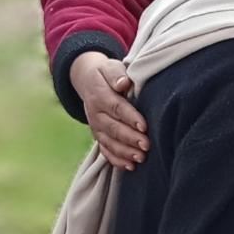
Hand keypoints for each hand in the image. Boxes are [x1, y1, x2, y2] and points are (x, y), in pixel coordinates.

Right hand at [72, 52, 146, 170]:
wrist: (87, 80)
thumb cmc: (106, 73)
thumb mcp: (109, 67)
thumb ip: (116, 74)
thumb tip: (123, 83)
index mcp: (100, 95)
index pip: (116, 107)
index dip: (130, 117)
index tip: (144, 126)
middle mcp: (96, 113)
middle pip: (113, 128)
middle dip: (130, 138)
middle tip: (146, 145)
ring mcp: (95, 127)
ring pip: (109, 142)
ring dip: (125, 152)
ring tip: (141, 158)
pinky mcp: (98, 135)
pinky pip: (105, 150)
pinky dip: (116, 160)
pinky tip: (130, 166)